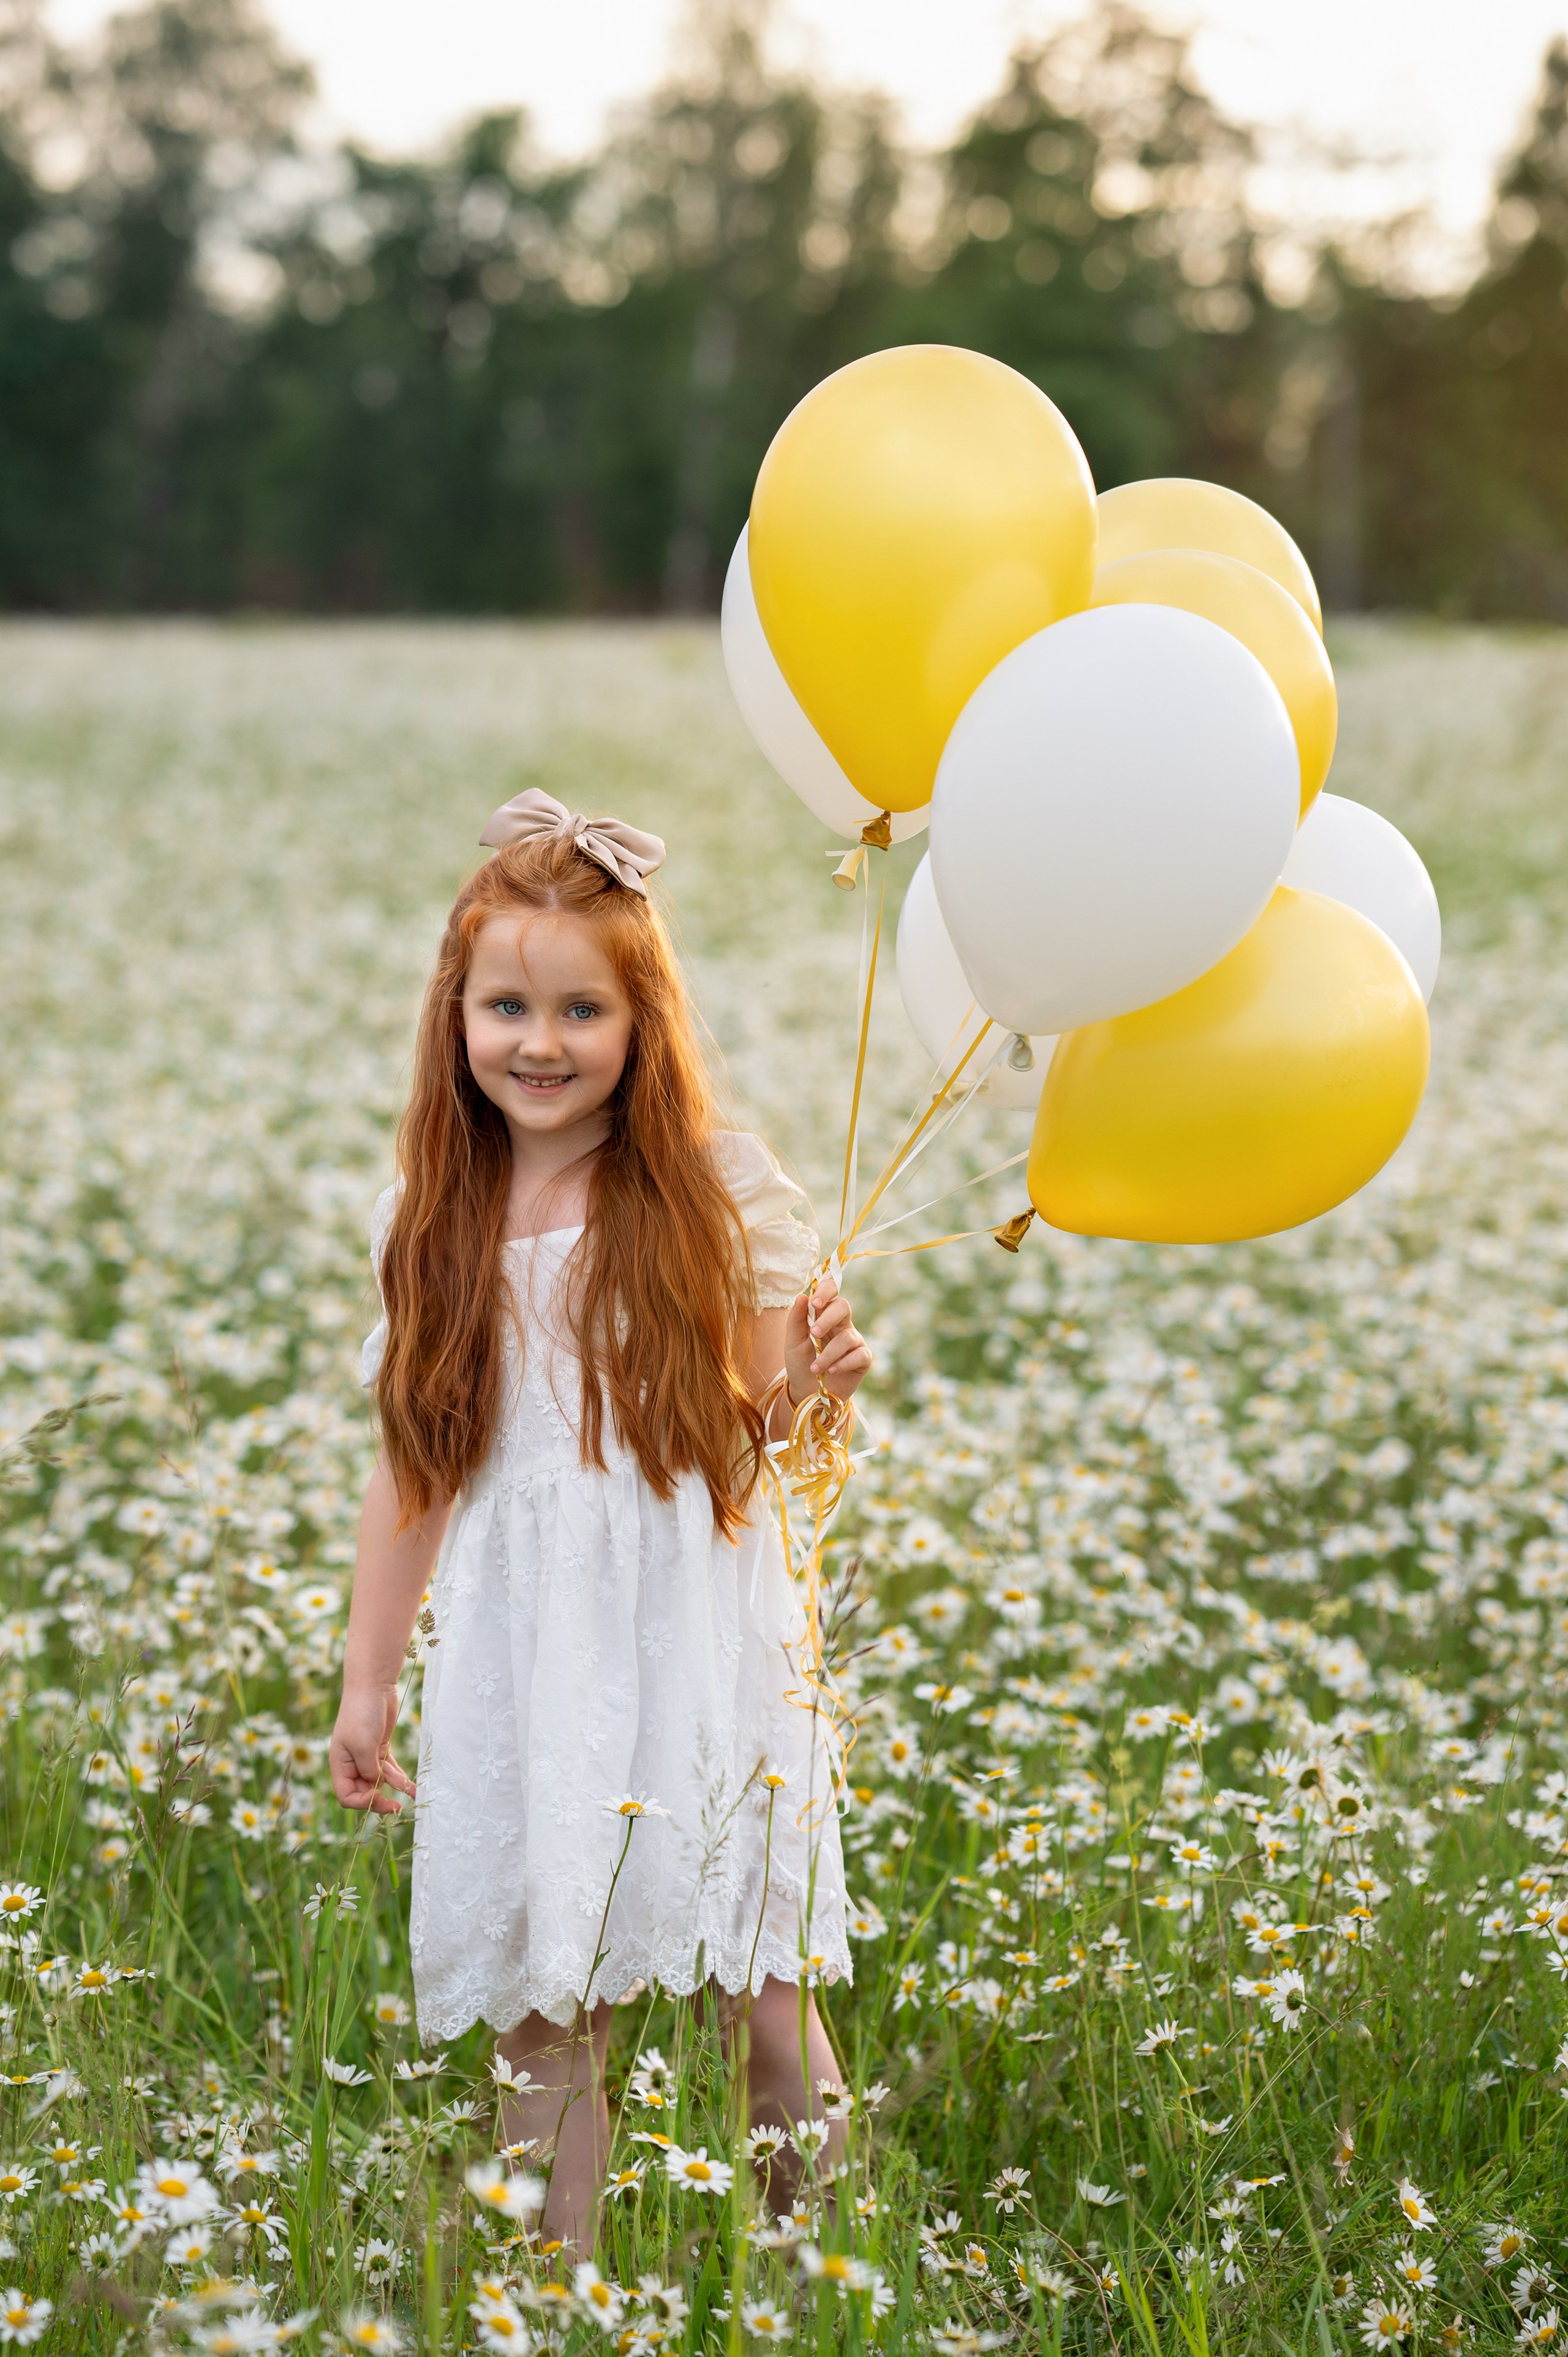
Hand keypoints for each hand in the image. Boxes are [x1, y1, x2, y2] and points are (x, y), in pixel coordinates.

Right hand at [330, 1683, 415, 1814]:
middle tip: (396, 1806)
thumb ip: (369, 1770)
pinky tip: (413, 1789)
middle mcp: (352, 1765)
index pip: (346, 1796)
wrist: (373, 1686)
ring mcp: (367, 1757)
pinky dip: (401, 1779)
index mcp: (340, 1766)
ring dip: (394, 1789)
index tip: (378, 1795)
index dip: (361, 1802)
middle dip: (379, 1800)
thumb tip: (377, 1786)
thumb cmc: (362, 1714)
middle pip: (364, 1793)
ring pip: (380, 1783)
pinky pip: (391, 1771)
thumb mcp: (363, 1746)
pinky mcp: (381, 1749)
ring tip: (412, 1795)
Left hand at [784, 1271, 871, 1405]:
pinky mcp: (863, 1360)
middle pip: (844, 1307)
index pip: (832, 1294)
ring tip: (815, 1368)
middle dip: (828, 1318)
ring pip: (847, 1336)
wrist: (806, 1393)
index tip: (815, 1302)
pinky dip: (843, 1363)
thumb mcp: (793, 1342)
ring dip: (828, 1353)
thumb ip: (796, 1319)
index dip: (826, 1291)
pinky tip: (831, 1371)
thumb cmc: (800, 1365)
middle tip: (814, 1333)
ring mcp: (854, 1342)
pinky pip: (859, 1355)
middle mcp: (842, 1325)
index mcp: (824, 1317)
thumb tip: (801, 1296)